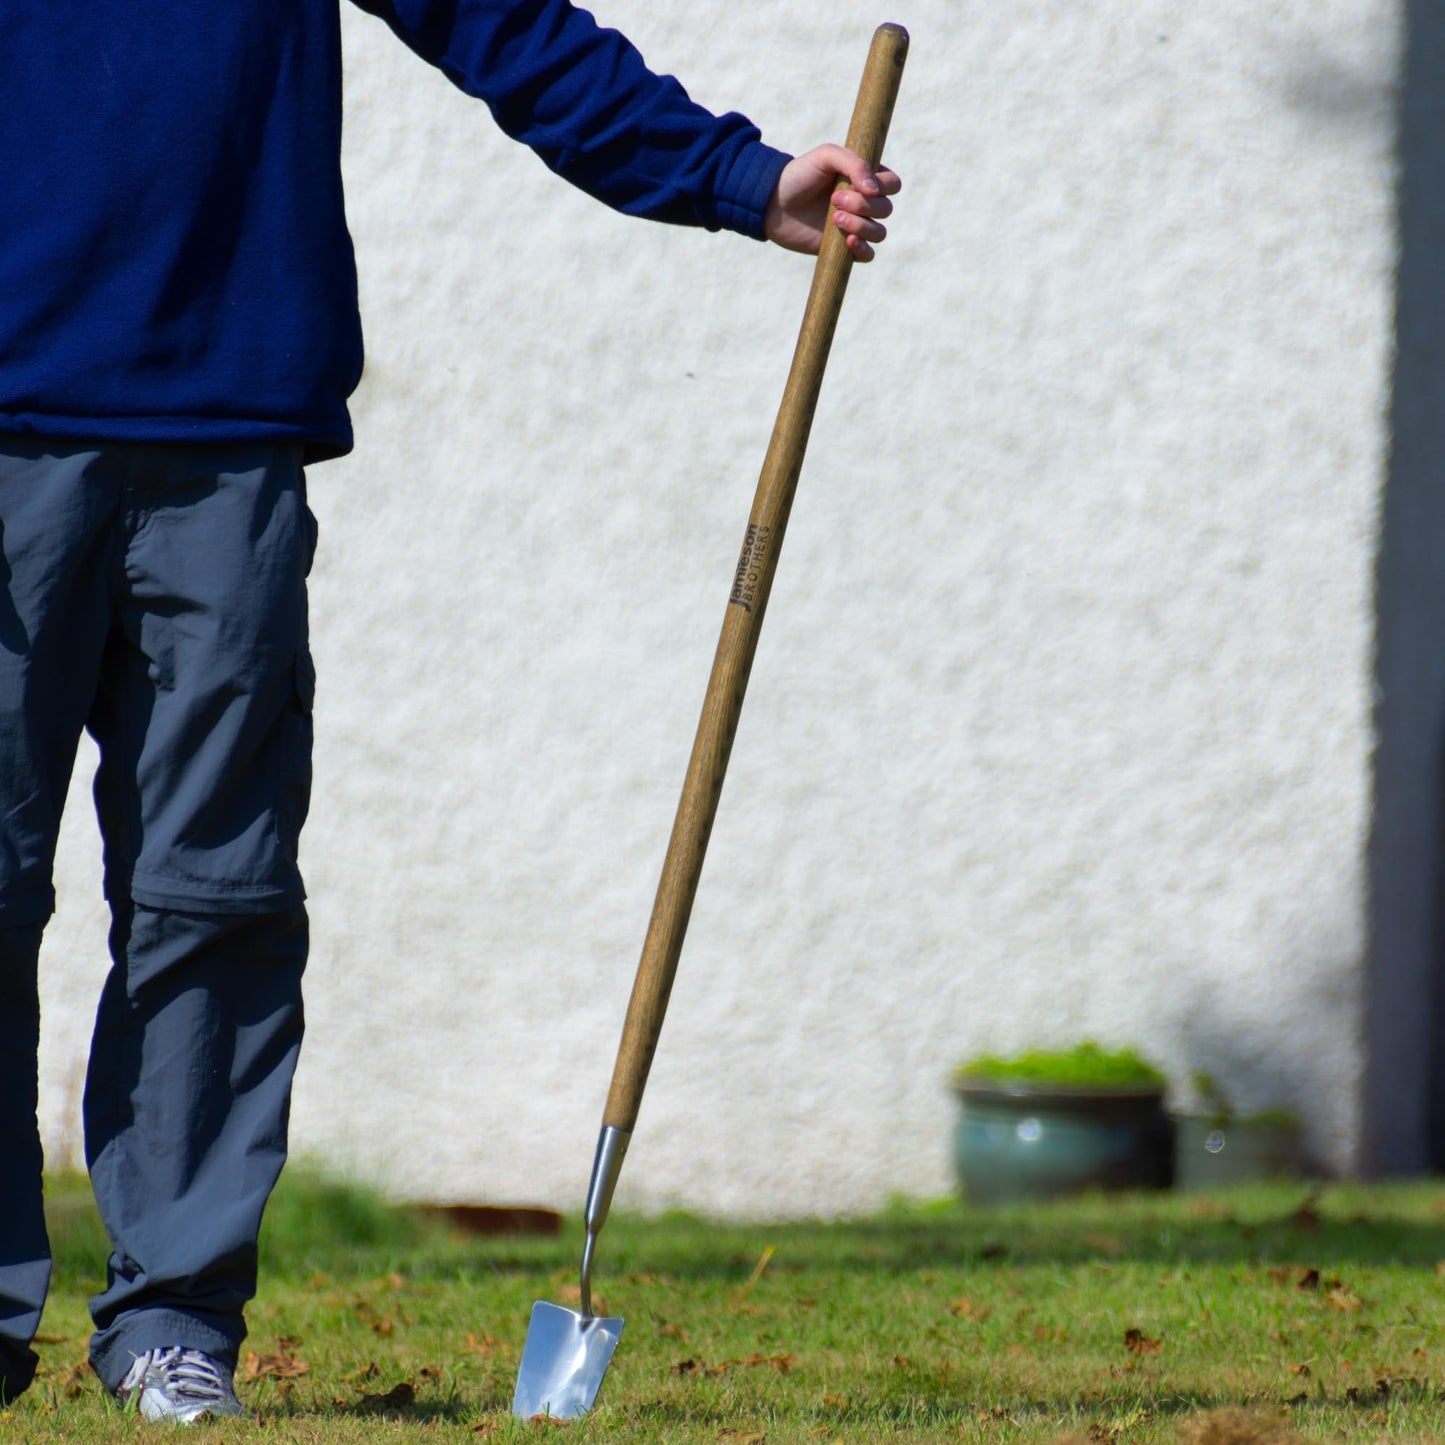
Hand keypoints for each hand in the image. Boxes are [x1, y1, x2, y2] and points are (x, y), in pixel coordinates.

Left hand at [763, 143, 901, 261]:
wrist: (772, 203)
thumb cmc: (799, 175)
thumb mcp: (826, 156)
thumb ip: (854, 163)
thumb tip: (875, 190)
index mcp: (865, 179)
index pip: (893, 185)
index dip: (882, 186)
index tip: (856, 185)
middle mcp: (864, 203)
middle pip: (886, 209)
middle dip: (863, 205)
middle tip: (834, 200)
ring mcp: (855, 226)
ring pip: (879, 233)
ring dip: (861, 226)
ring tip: (834, 219)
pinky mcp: (844, 248)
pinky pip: (868, 255)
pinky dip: (863, 249)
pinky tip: (847, 241)